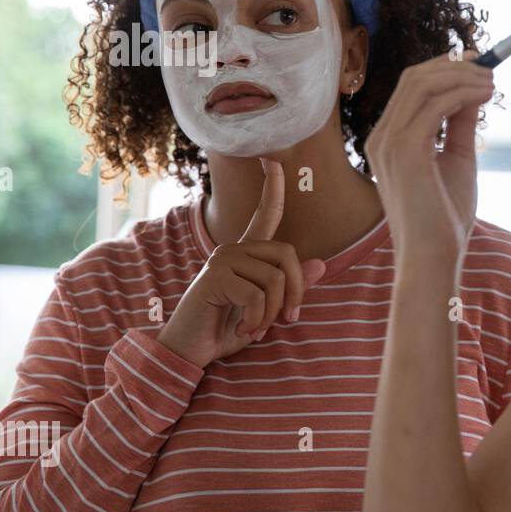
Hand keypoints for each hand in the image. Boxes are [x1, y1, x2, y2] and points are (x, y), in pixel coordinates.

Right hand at [157, 158, 325, 367]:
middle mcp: (234, 249)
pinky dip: (258, 320)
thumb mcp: (267, 310)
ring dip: (274, 313)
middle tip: (287, 321)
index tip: (274, 160)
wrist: (190, 351)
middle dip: (296, 292)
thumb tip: (321, 264)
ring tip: (257, 330)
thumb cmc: (227, 329)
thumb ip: (290, 288)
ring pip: (276, 278)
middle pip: (288, 255)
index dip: (272, 188)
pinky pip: (259, 295)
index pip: (265, 214)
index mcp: (247, 254)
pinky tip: (242, 331)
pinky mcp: (216, 276)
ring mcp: (223, 260)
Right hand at [363, 51, 494, 274]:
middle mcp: (382, 137)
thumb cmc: (443, 218)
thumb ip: (460, 126)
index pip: (411, 87)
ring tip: (492, 81)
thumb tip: (473, 92)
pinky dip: (462, 94)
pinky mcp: (405, 151)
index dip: (443, 68)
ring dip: (461, 77)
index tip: (476, 63)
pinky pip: (435, 106)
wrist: (433, 257)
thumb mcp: (456, 160)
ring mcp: (389, 143)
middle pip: (414, 78)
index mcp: (388, 139)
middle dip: (454, 66)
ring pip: (422, 85)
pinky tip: (484, 96)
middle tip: (489, 67)